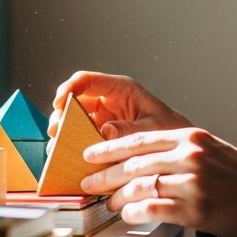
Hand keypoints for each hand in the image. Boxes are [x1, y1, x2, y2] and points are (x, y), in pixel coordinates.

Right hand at [46, 70, 193, 154]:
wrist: (180, 147)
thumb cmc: (171, 130)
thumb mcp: (152, 129)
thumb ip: (129, 129)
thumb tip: (106, 131)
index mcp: (121, 89)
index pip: (87, 80)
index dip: (69, 88)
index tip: (59, 102)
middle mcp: (108, 100)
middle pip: (75, 100)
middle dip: (62, 114)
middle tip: (56, 131)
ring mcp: (103, 117)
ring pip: (74, 118)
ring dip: (64, 131)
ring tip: (58, 146)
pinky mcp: (101, 134)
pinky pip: (81, 135)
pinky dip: (72, 144)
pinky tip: (67, 155)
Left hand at [76, 125, 236, 236]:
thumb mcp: (213, 152)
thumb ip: (180, 151)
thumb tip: (143, 159)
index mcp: (192, 137)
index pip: (139, 139)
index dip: (109, 147)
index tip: (90, 155)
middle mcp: (190, 155)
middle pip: (133, 163)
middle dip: (104, 175)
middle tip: (87, 184)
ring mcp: (193, 183)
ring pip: (139, 187)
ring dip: (118, 198)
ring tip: (109, 205)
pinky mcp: (197, 210)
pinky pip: (154, 210)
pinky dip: (136, 214)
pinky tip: (129, 216)